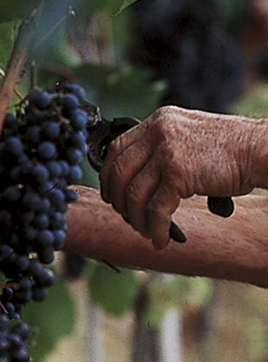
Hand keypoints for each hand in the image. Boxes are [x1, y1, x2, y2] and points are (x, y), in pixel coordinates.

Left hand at [99, 106, 262, 249]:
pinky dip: (155, 228)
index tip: (111, 195)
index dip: (108, 176)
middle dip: (118, 201)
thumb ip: (158, 151)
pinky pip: (156, 209)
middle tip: (127, 217)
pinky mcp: (179, 172)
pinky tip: (161, 239)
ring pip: (134, 194)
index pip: (116, 149)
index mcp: (157, 122)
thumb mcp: (185, 138)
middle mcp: (158, 132)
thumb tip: (135, 182)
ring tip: (147, 231)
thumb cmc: (226, 150)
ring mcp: (167, 151)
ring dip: (136, 219)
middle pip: (118, 172)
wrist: (257, 150)